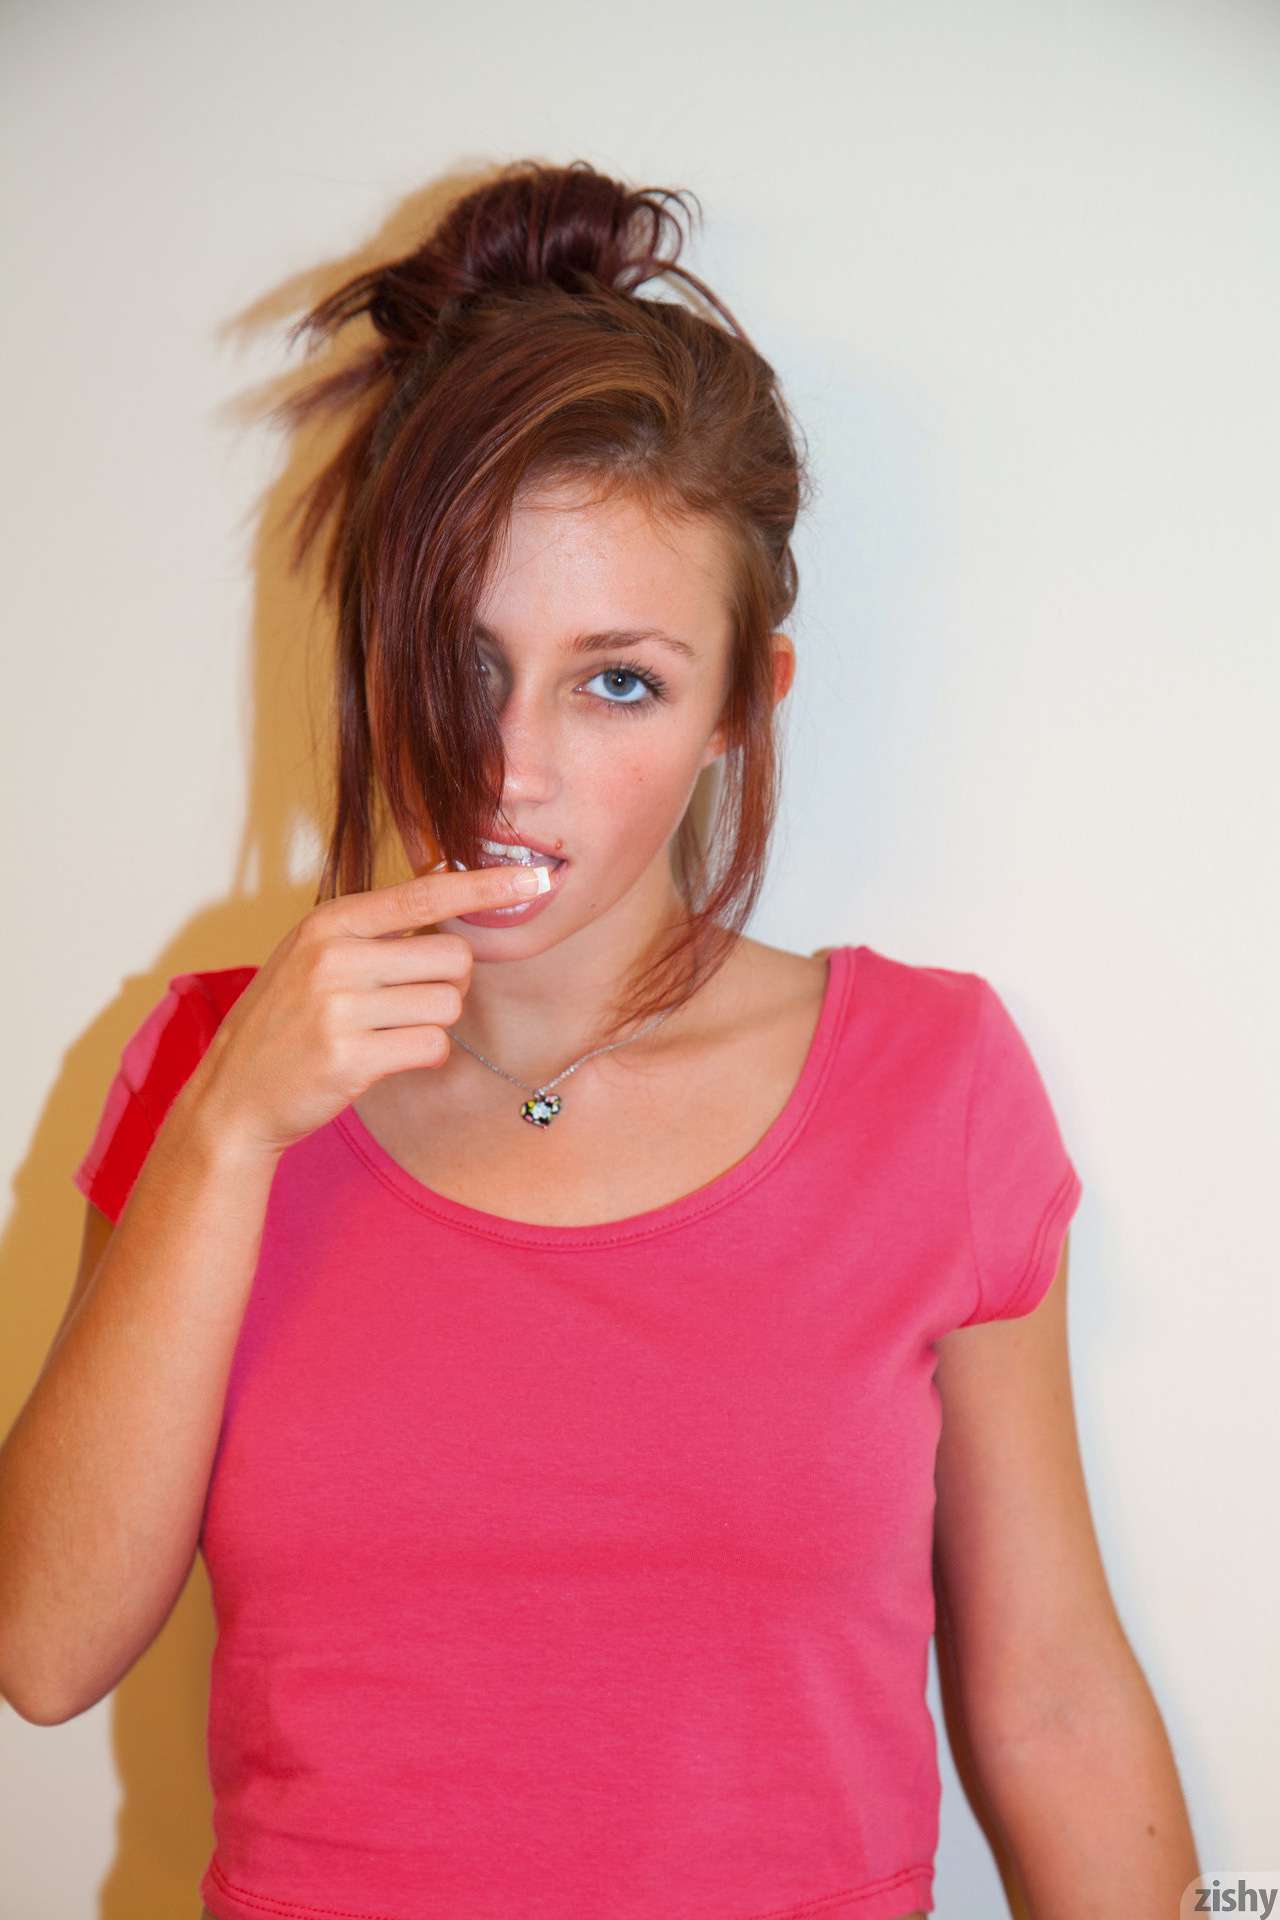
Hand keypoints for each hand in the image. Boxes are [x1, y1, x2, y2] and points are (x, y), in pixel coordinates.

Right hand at [182, 862, 551, 1155]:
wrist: (235, 1094)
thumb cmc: (287, 1021)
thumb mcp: (314, 954)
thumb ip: (374, 927)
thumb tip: (450, 880)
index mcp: (329, 923)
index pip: (423, 893)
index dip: (484, 885)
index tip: (534, 878)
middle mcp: (334, 957)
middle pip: (452, 957)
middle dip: (448, 983)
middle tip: (408, 1002)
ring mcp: (340, 1008)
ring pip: (446, 1005)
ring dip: (432, 1023)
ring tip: (385, 1032)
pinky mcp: (351, 1058)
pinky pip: (432, 1046)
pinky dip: (423, 1055)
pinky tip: (385, 1057)